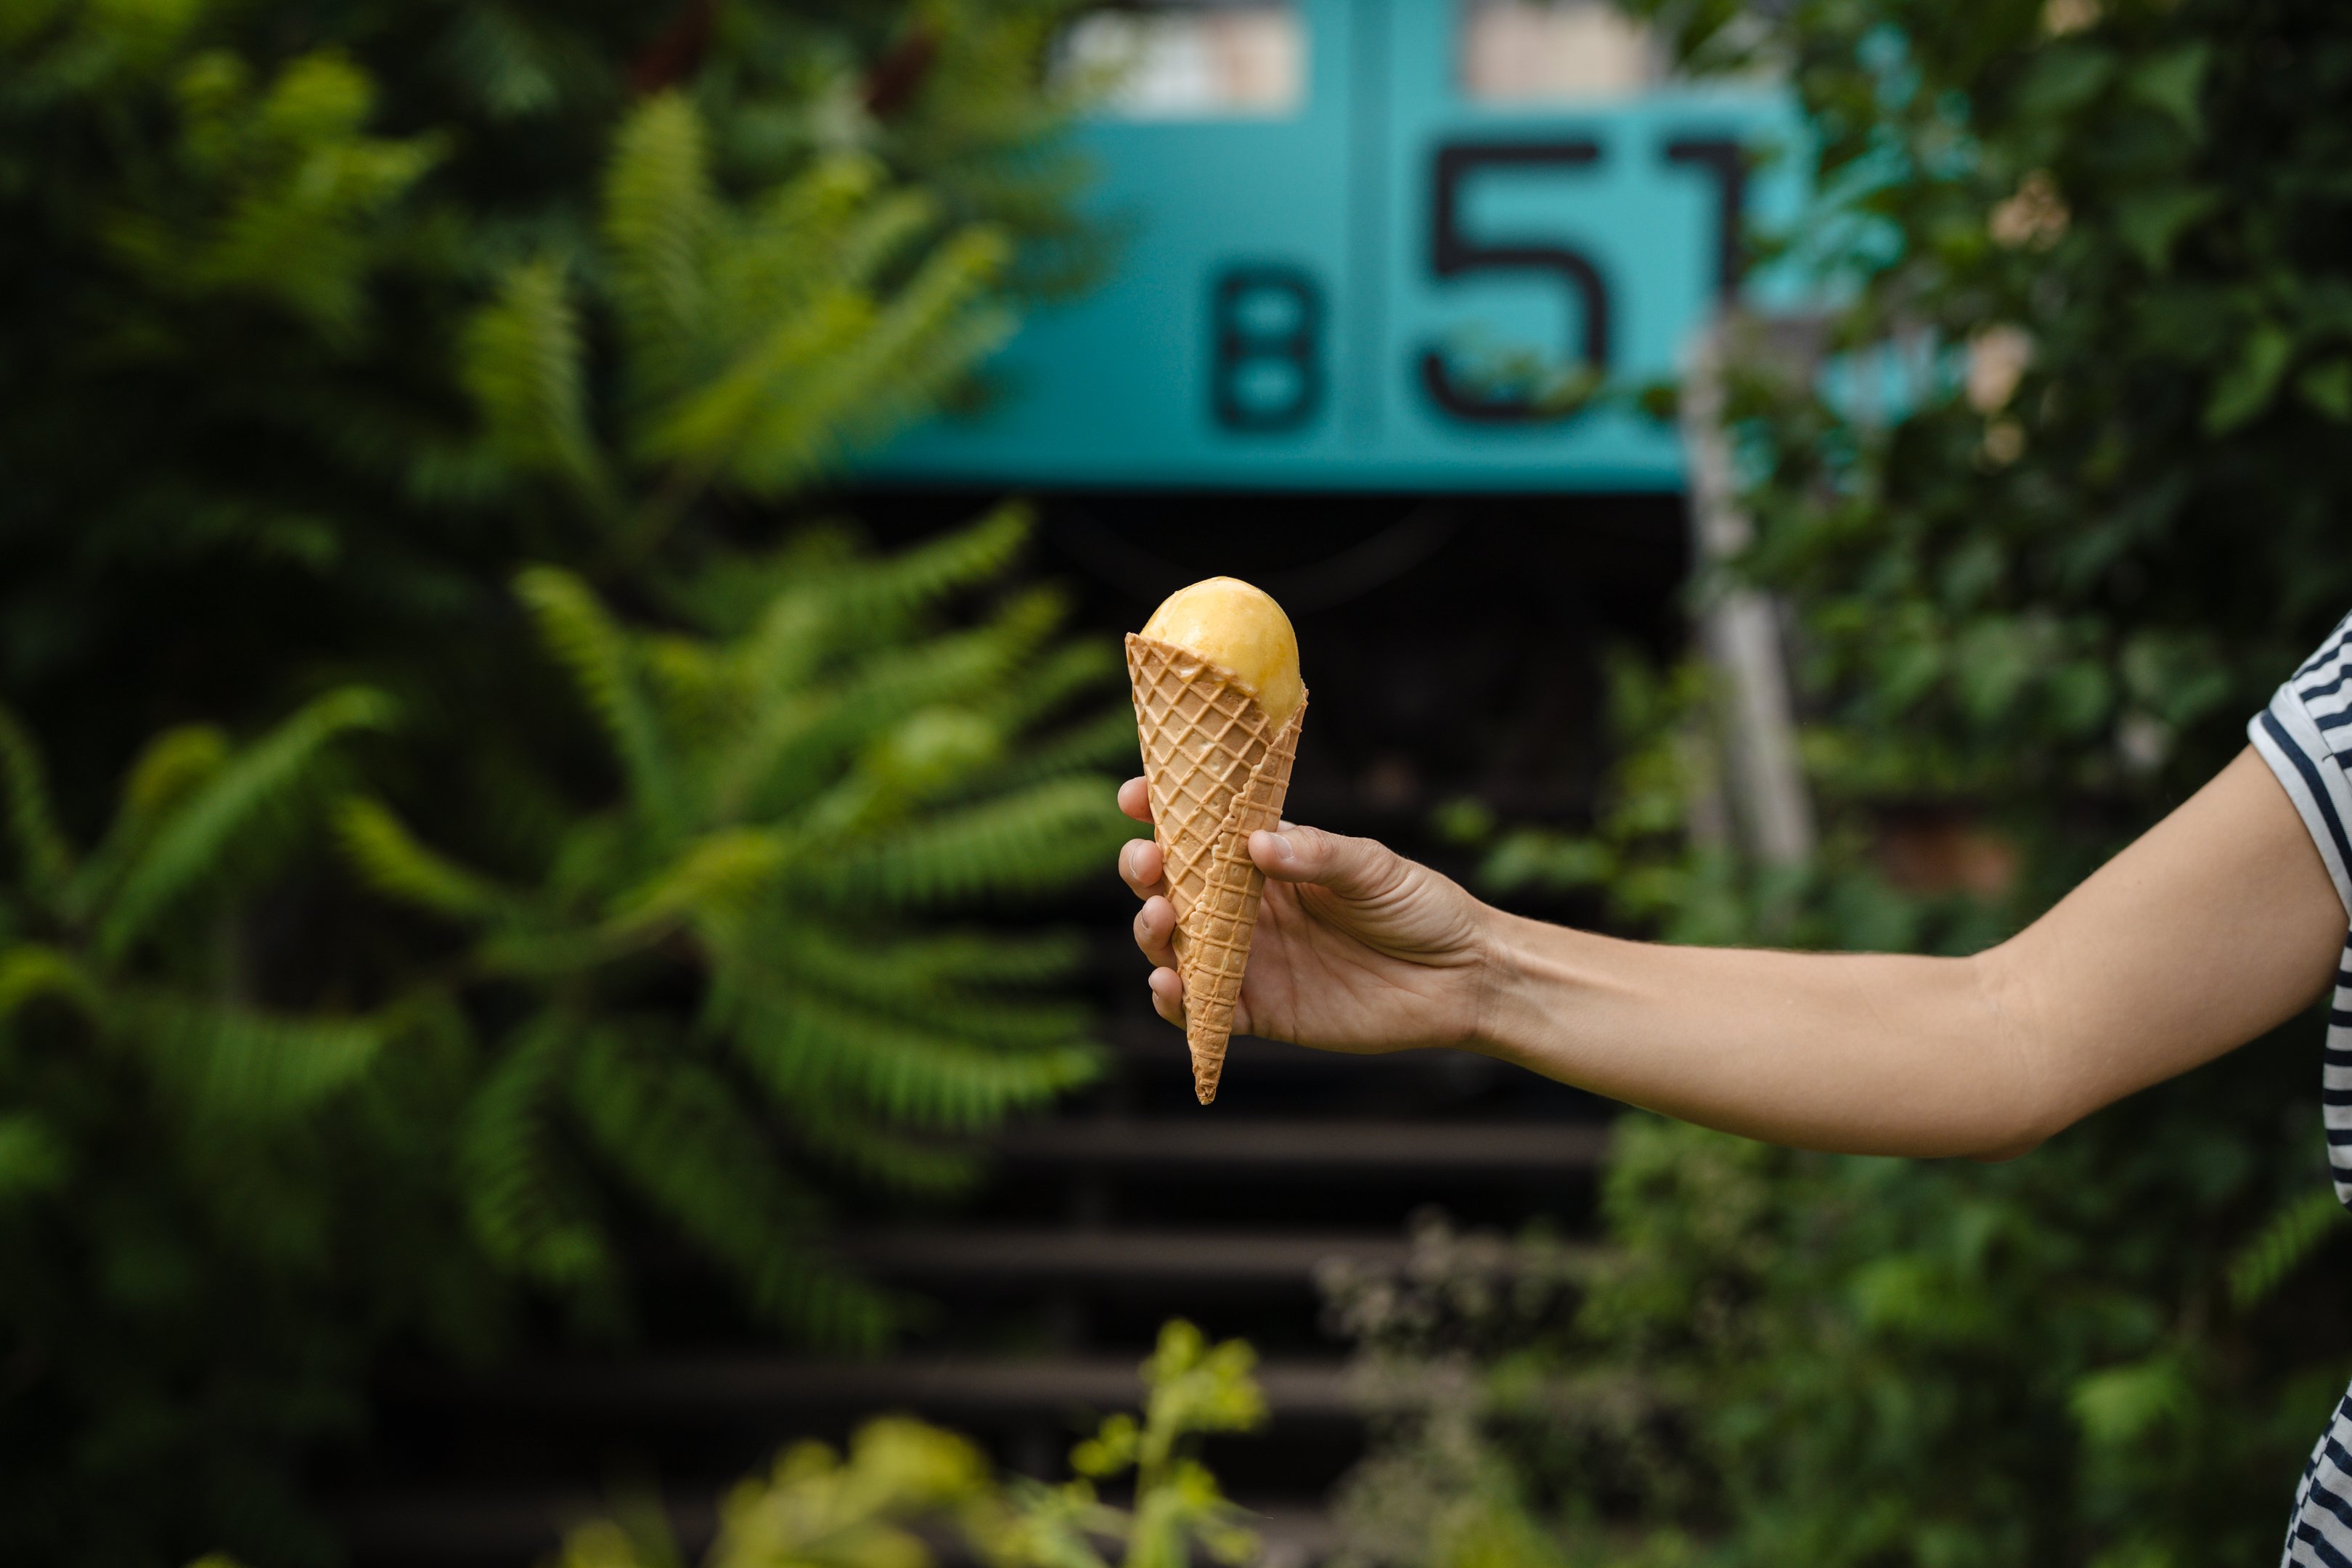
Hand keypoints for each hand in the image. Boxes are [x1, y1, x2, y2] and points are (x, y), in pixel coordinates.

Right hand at [1115, 777, 1497, 1053]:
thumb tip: (1255, 844)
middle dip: (1144, 872)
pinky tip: (1169, 983)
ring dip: (1153, 933)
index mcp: (1268, 861)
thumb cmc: (1420, 907)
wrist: (1463, 976)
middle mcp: (1248, 909)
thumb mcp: (1372, 866)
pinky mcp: (1260, 1013)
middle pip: (1171, 888)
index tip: (1134, 796)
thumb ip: (1316, 854)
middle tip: (1148, 863)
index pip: (1200, 832)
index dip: (1160, 812)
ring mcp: (1250, 961)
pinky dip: (1176, 1001)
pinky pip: (1203, 1010)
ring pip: (1176, 947)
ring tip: (1162, 917)